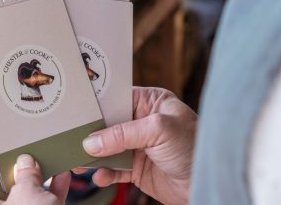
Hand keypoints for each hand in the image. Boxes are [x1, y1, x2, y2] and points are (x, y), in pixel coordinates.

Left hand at [0, 154, 70, 204]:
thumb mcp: (28, 197)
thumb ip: (26, 175)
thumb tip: (26, 162)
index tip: (0, 144)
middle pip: (1, 185)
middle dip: (18, 168)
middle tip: (28, 151)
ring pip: (23, 196)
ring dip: (37, 179)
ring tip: (49, 160)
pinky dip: (49, 193)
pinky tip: (62, 177)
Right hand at [81, 87, 196, 204]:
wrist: (208, 182)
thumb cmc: (194, 146)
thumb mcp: (158, 130)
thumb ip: (123, 134)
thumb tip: (92, 142)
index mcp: (149, 102)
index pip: (116, 98)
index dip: (97, 104)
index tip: (77, 108)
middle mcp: (142, 121)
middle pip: (108, 124)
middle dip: (91, 132)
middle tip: (72, 135)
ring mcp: (138, 146)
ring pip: (107, 148)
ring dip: (93, 155)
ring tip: (79, 160)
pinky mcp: (137, 168)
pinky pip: (114, 169)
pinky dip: (104, 173)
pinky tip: (100, 176)